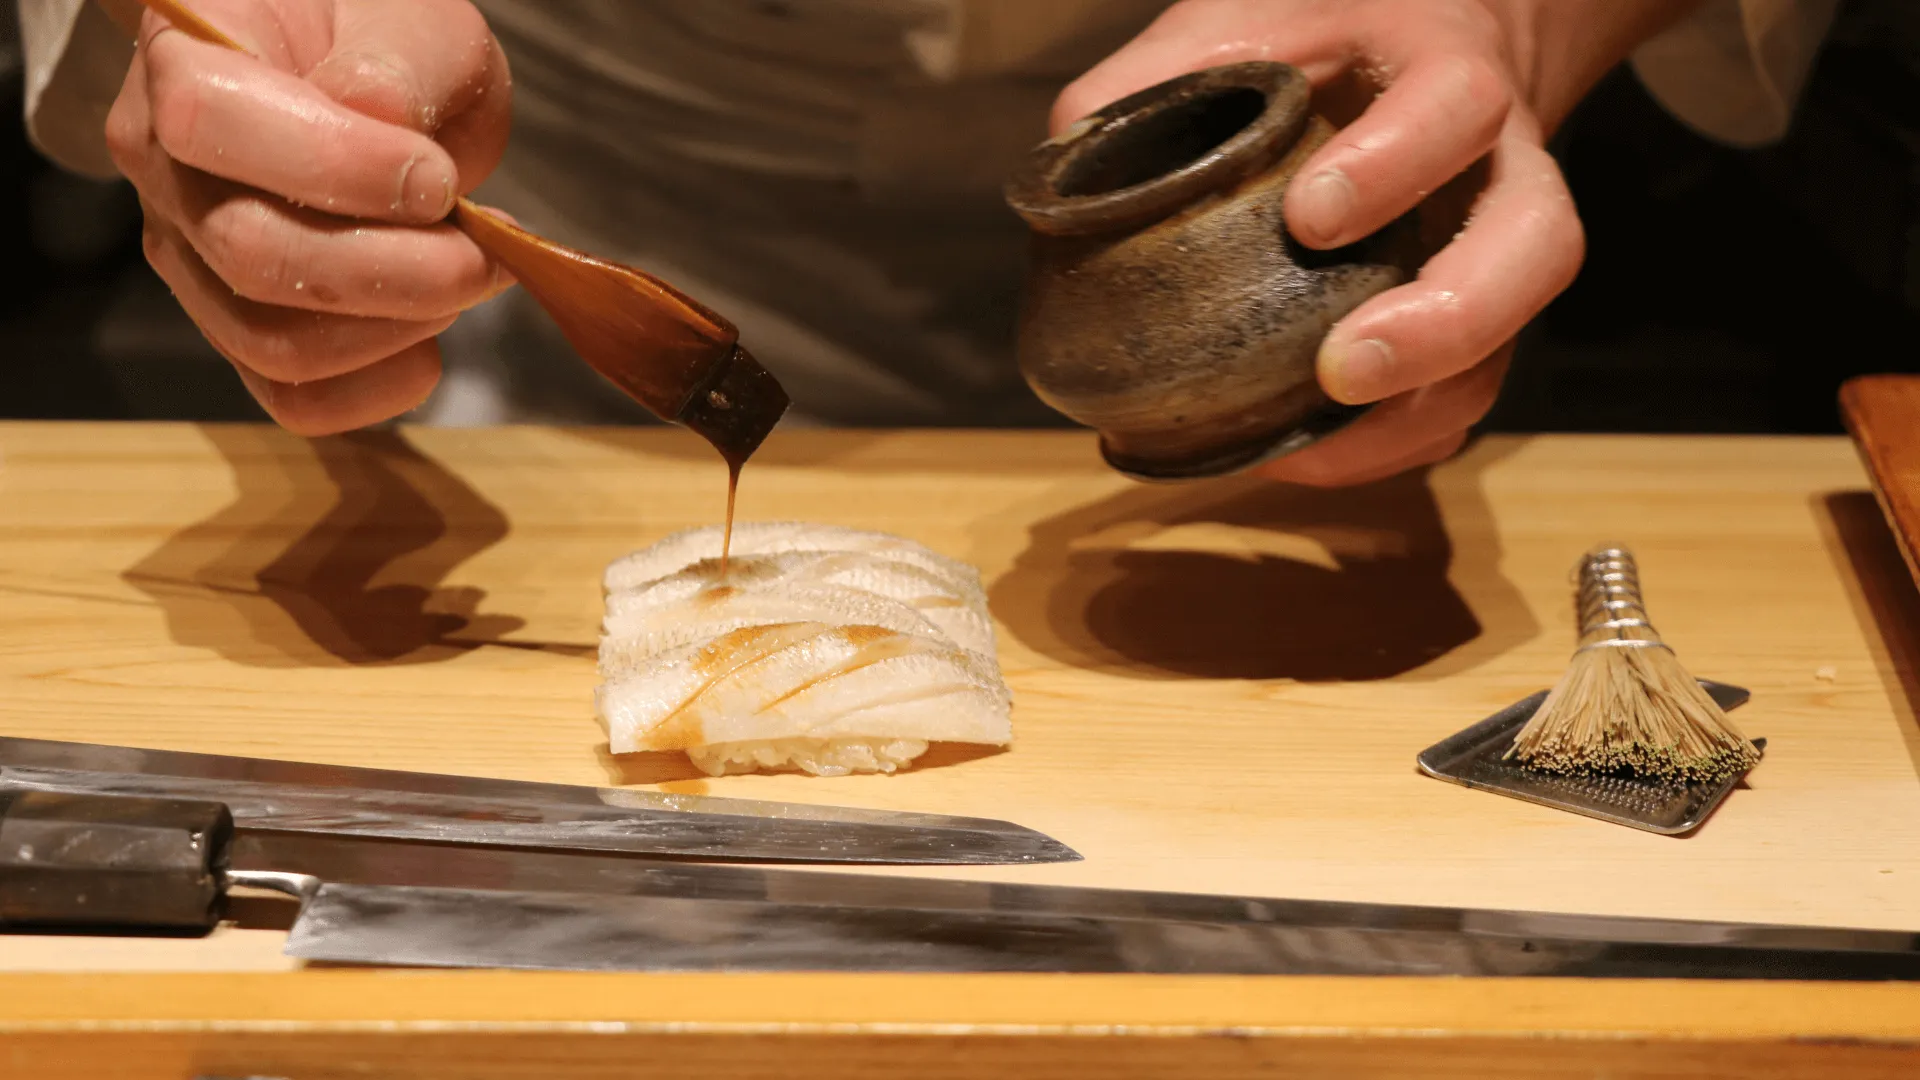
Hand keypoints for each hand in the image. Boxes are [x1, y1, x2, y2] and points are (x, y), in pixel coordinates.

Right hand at [105, 0, 512, 434]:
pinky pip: (294, 398)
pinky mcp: (237, 329)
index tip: (434, 180)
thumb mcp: (410, 21)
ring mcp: (191, 258)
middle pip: (250, 254)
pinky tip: (429, 336)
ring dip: (397, 326)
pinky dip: (380, 387)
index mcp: (184, 60)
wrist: (369, 85)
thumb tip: (376, 118)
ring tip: (463, 276)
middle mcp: (164, 168)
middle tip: (482, 250)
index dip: (333, 166)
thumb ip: (396, 62)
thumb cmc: (380, 43)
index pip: (210, 120)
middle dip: (395, 268)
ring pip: (273, 342)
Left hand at [1055, 0, 1698, 485]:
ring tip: (1311, 453)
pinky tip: (1310, 462)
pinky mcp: (1474, 328)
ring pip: (1506, 347)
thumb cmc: (1324, 42)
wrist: (1422, 52)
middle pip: (1536, 245)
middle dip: (1447, 322)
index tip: (1309, 216)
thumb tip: (1071, 150)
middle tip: (1343, 369)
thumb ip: (1159, 74)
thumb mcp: (1244, 23)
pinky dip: (1394, 447)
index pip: (1455, 109)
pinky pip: (1462, 401)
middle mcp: (1498, 170)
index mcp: (1445, 75)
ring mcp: (1496, 257)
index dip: (1396, 164)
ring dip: (1414, 413)